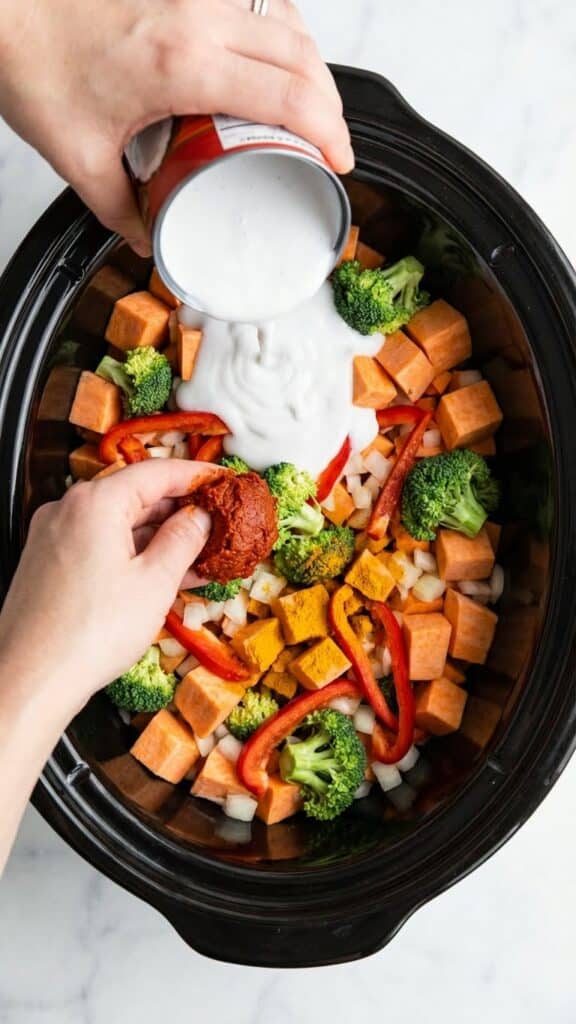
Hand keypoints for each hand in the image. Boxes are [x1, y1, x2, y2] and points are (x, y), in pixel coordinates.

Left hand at [0, 0, 352, 253]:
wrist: (0, 1)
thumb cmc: (29, 57)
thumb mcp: (78, 156)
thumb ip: (119, 209)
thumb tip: (148, 234)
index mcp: (179, 63)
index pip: (289, 96)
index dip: (331, 132)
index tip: (340, 161)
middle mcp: (196, 13)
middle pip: (302, 55)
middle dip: (331, 104)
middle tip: (331, 142)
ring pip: (285, 17)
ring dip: (310, 62)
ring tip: (310, 104)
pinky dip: (279, 26)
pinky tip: (274, 53)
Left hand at [0, 460, 215, 715]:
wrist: (30, 680)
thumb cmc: (89, 634)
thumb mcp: (155, 583)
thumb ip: (183, 540)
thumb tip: (199, 518)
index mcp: (95, 502)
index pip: (156, 471)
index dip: (195, 475)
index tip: (223, 480)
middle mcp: (68, 510)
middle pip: (134, 495)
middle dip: (178, 509)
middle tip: (217, 522)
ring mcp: (53, 536)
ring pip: (117, 523)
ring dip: (158, 536)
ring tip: (199, 555)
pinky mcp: (48, 563)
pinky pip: (99, 545)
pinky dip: (132, 554)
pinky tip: (162, 575)